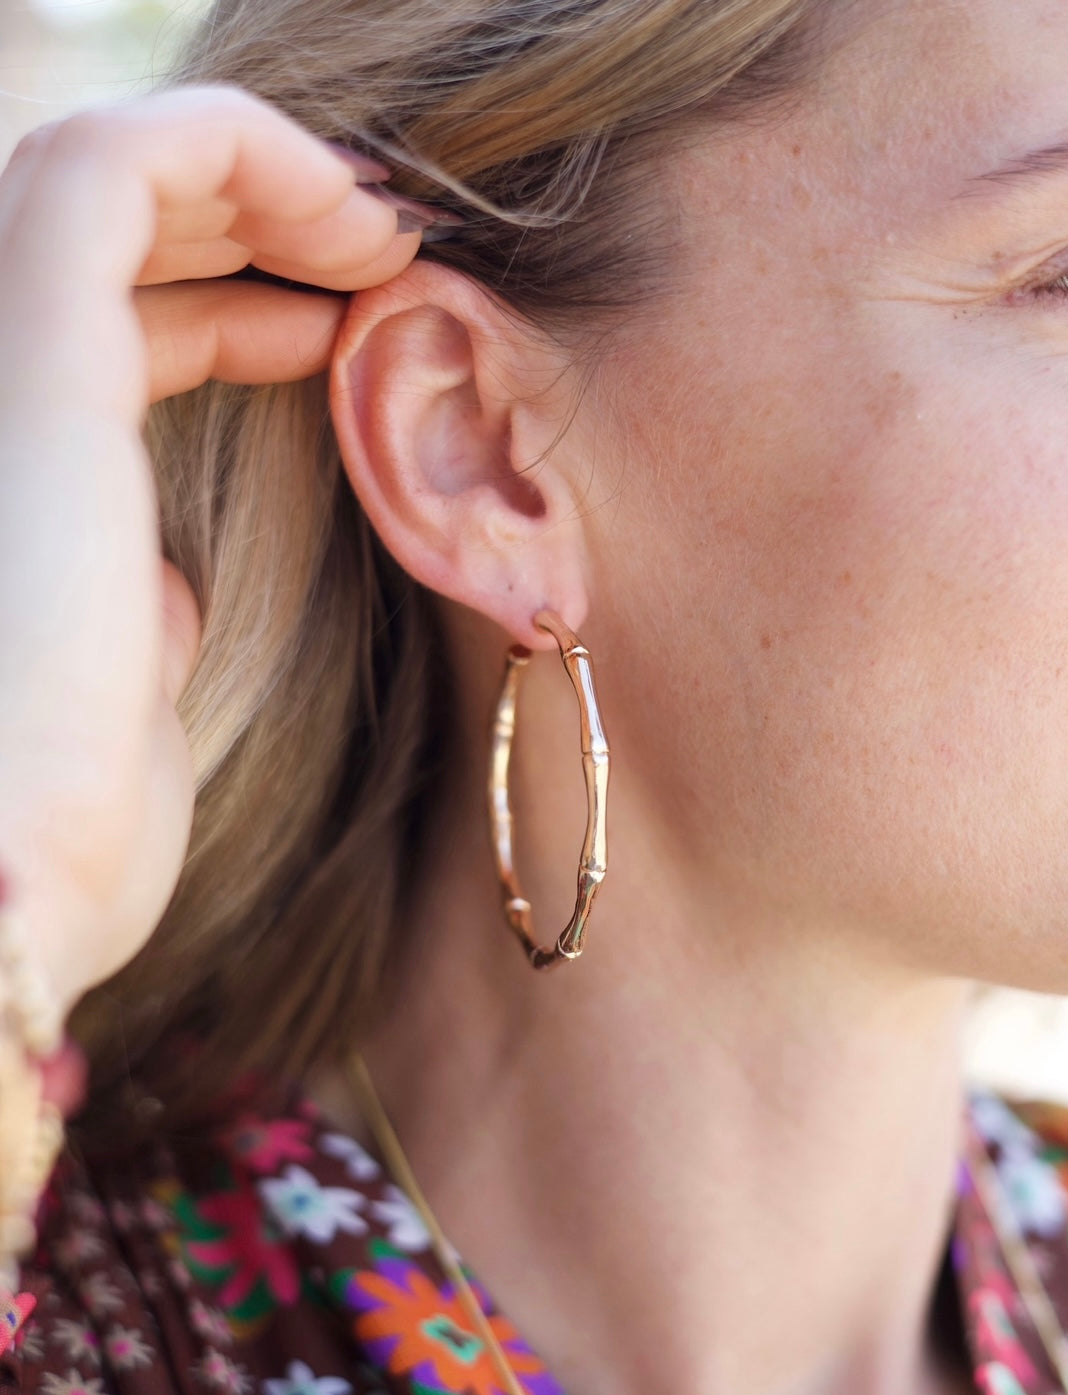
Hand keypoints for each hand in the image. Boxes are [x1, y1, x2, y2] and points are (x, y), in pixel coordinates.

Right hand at [0, 83, 417, 1020]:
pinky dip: (238, 159)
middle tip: (376, 255)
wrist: (13, 907)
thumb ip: (131, 608)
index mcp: (16, 468)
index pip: (108, 323)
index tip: (344, 324)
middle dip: (249, 214)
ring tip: (377, 239)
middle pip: (101, 226)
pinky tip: (352, 239)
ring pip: (98, 172)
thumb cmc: (73, 834)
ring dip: (256, 180)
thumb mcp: (120, 700)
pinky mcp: (27, 367)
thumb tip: (161, 576)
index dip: (232, 298)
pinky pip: (112, 175)